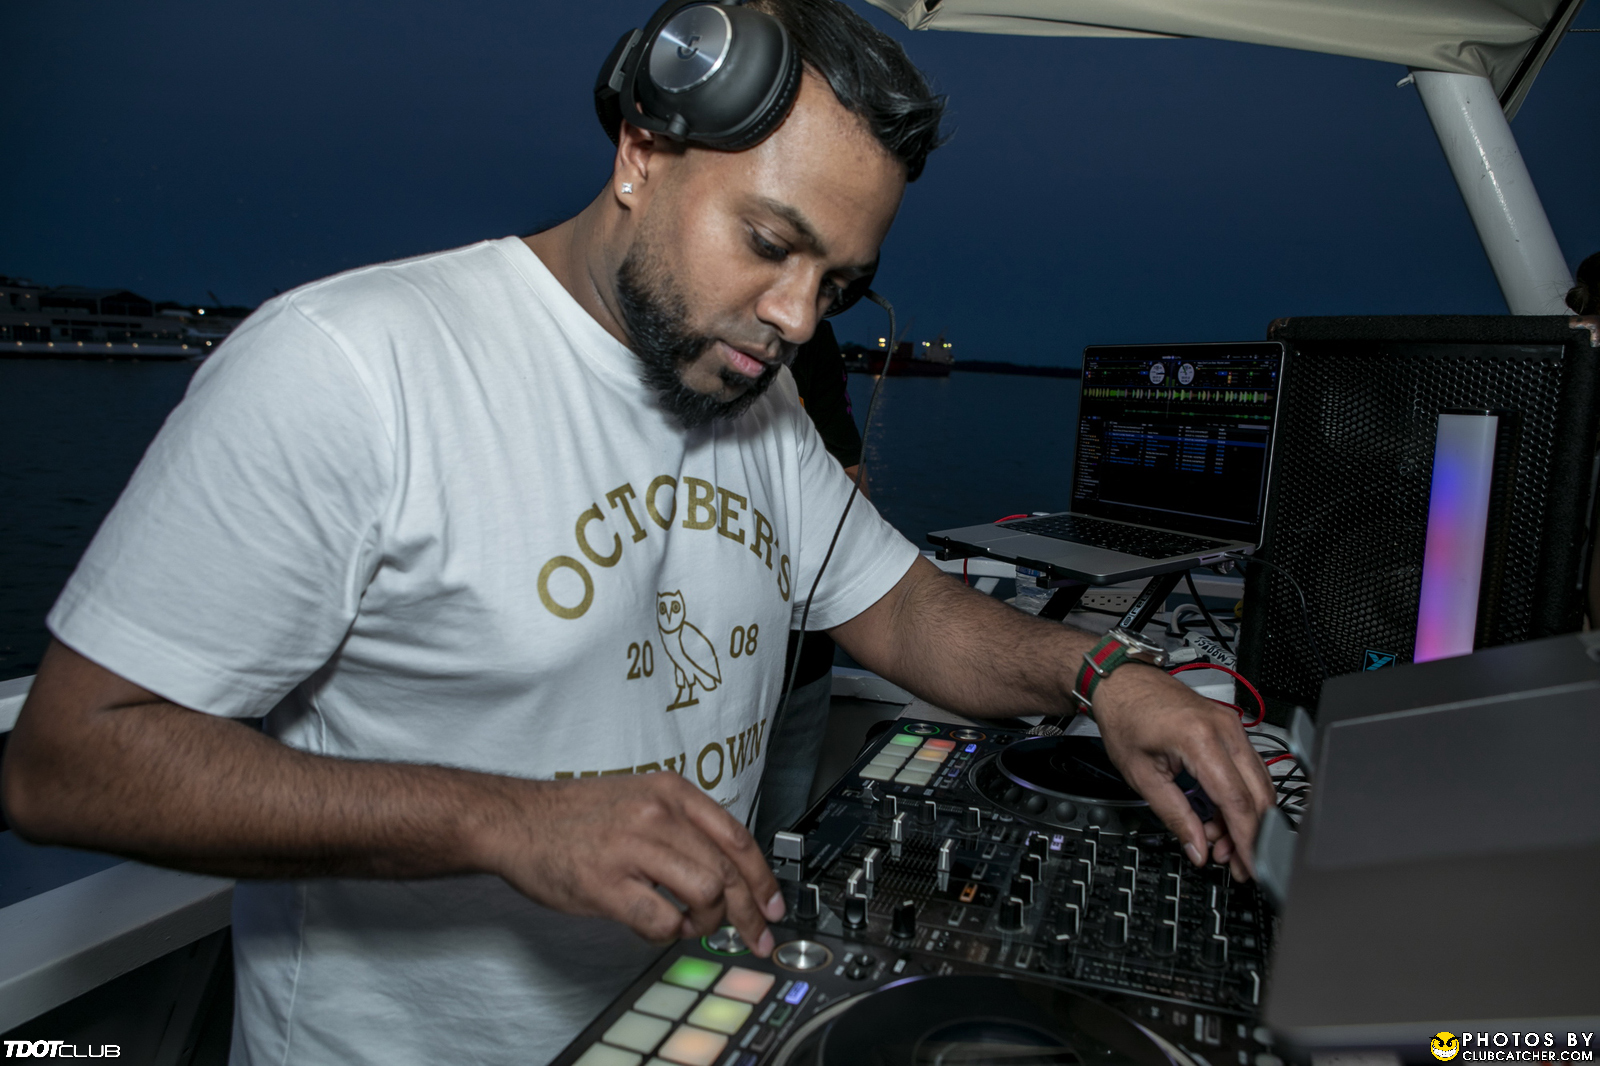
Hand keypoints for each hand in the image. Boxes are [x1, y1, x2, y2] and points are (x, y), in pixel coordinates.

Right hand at [479, 771, 784, 954]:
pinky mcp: (606, 884)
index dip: (763, 879)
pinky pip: (661, 921)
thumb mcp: (641, 798)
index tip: (773, 906)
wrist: (517, 820)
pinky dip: (669, 933)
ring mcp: (632, 848)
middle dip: (749, 914)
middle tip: (755, 937)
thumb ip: (684, 828)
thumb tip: (730, 874)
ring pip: (706, 893)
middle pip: (728, 870)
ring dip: (706, 921)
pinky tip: (658, 926)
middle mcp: (657, 814)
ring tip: (690, 924)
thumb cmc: (578, 816)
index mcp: (671, 791)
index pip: (737, 837)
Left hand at [1090, 663, 1273, 880]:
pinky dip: (1239, 799)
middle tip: (1235, 863)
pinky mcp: (1231, 729)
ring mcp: (1232, 726)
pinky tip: (1219, 818)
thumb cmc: (1125, 717)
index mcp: (1201, 739)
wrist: (1122, 682)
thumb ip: (1174, 816)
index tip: (1251, 868)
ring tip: (1219, 843)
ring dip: (1244, 819)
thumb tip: (1198, 849)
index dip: (1248, 841)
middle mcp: (1225, 729)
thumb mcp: (1142, 775)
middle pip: (1257, 795)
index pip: (1237, 801)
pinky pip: (1248, 771)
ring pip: (1258, 785)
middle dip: (1250, 835)